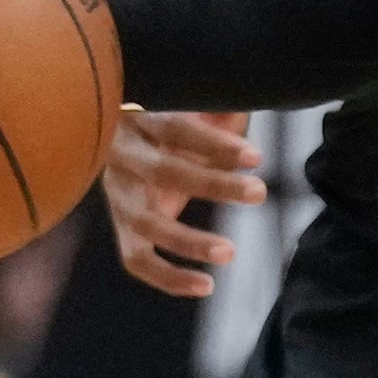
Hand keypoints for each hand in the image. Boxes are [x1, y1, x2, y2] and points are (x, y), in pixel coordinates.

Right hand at [103, 108, 265, 298]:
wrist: (136, 132)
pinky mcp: (123, 225)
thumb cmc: (179, 111)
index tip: (256, 156)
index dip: (213, 143)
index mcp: (137, 114)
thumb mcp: (198, 101)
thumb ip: (222, 103)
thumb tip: (256, 90)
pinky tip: (206, 286)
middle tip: (260, 192)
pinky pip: (137, 260)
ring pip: (146, 224)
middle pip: (162, 171)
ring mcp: (117, 193)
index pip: (174, 128)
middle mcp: (119, 153)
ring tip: (231, 252)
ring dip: (188, 241)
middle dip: (214, 184)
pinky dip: (168, 278)